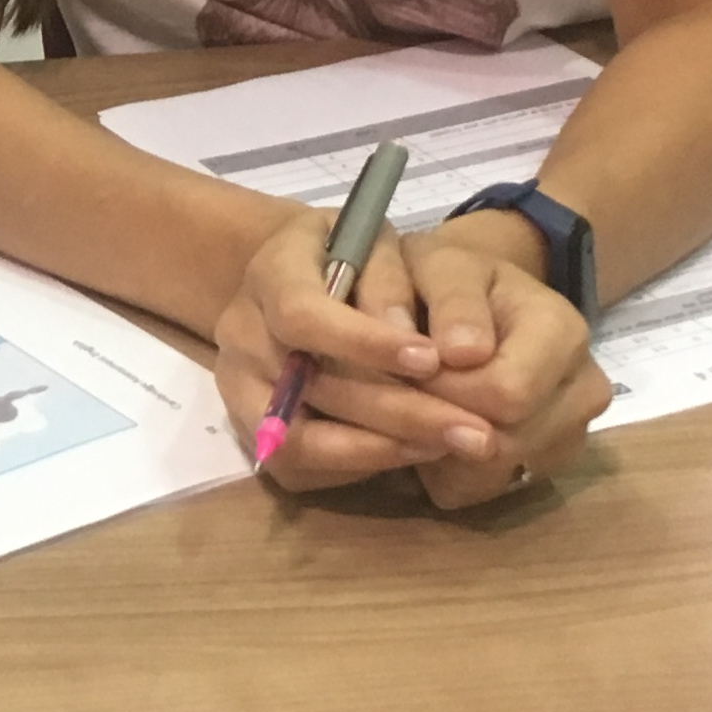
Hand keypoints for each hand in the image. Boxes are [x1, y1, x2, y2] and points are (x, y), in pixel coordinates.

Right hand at [210, 202, 501, 492]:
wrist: (301, 281)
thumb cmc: (353, 258)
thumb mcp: (378, 244)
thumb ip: (393, 284)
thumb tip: (420, 351)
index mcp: (270, 273)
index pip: (302, 314)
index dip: (364, 343)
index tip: (433, 360)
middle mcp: (241, 333)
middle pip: (306, 388)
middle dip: (398, 412)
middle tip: (474, 430)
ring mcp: (237, 387)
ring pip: (297, 441)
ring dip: (379, 451)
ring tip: (449, 446)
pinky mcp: (248, 429)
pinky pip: (297, 468)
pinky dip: (357, 467)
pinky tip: (413, 451)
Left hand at [400, 216, 613, 509]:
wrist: (475, 296)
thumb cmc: (448, 278)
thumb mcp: (436, 264)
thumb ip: (445, 298)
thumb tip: (460, 352)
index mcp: (561, 330)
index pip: (505, 393)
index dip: (440, 390)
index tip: (402, 370)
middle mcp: (584, 386)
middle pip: (505, 440)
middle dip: (438, 422)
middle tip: (397, 394)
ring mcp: (573, 430)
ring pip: (495, 472)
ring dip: (440, 450)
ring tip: (414, 406)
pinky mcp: (550, 460)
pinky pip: (491, 487)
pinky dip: (451, 470)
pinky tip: (433, 430)